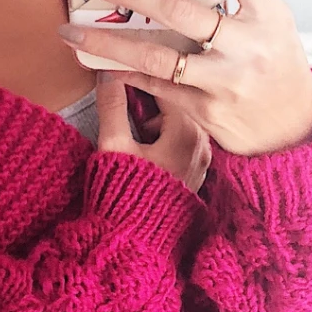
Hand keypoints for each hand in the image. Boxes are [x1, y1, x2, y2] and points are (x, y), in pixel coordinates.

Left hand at [59, 0, 311, 155]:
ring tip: (70, 30)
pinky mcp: (205, 111)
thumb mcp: (271, 23)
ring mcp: (225, 82)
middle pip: (181, 11)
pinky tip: (99, 61)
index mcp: (269, 15)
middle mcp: (248, 47)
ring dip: (107, 42)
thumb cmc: (275, 65)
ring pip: (156, 57)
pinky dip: (125, 72)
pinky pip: (155, 86)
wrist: (291, 130)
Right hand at [96, 71, 211, 193]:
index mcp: (185, 132)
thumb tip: (109, 76)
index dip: (142, 76)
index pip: (167, 86)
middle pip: (179, 103)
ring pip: (182, 123)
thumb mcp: (113, 146)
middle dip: (152, 100)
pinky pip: (185, 142)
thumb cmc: (124, 193)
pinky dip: (168, 137)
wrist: (137, 240)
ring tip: (138, 135)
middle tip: (128, 105)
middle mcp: (202, 143)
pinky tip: (149, 150)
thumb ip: (112, 107)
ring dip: (160, 120)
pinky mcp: (197, 174)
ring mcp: (202, 160)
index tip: (124, 71)